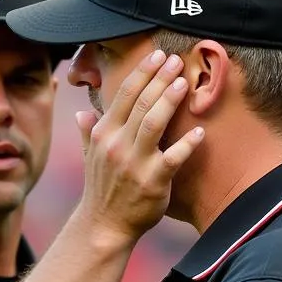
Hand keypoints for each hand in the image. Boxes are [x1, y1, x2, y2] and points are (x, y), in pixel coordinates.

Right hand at [76, 49, 202, 245]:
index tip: (159, 55)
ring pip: (153, 122)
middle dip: (160, 77)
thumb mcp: (90, 158)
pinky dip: (187, 144)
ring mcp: (134, 163)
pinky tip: (200, 132)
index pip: (124, 94)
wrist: (104, 225)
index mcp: (103, 134)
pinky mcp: (152, 181)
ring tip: (184, 82)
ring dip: (169, 100)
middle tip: (177, 60)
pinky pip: (173, 157)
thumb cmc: (102, 190)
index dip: (143, 72)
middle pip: (141, 102)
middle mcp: (116, 145)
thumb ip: (88, 132)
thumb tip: (81, 113)